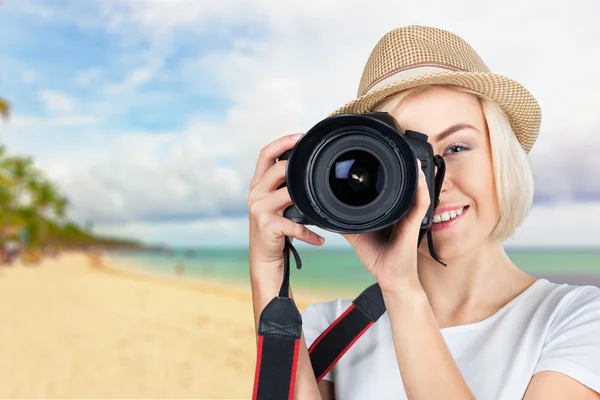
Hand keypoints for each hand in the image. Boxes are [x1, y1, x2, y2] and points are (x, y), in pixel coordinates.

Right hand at [248, 133, 325, 288]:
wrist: (264, 258)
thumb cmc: (275, 229)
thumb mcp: (275, 204)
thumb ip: (284, 187)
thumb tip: (307, 170)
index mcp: (257, 184)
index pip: (265, 154)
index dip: (282, 141)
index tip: (300, 136)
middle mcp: (255, 193)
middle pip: (278, 168)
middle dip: (298, 168)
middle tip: (316, 173)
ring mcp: (259, 209)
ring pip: (288, 192)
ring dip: (308, 200)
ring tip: (321, 206)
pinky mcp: (267, 225)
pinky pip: (295, 225)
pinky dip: (310, 235)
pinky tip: (320, 240)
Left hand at [341, 161, 429, 293]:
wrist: (391, 279)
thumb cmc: (379, 258)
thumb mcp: (357, 235)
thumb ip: (346, 221)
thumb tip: (328, 211)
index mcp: (390, 211)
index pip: (390, 187)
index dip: (384, 171)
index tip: (376, 157)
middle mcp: (402, 211)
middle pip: (404, 184)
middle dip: (402, 167)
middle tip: (395, 150)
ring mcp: (410, 216)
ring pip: (415, 189)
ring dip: (413, 172)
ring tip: (409, 155)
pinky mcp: (415, 224)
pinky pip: (421, 203)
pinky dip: (420, 188)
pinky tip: (417, 175)